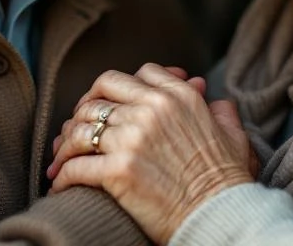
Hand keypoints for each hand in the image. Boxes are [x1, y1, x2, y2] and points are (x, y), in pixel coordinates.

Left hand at [47, 64, 255, 244]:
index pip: (136, 75)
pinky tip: (60, 185)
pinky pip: (76, 166)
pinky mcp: (118, 170)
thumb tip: (202, 88)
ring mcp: (133, 138)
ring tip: (61, 161)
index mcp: (178, 97)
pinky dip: (62, 176)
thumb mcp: (232, 135)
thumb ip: (218, 108)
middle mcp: (153, 109)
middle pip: (101, 94)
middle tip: (76, 130)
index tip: (108, 105)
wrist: (220, 217)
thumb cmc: (227, 182)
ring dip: (66, 145)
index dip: (118, 89)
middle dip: (83, 110)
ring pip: (81, 128)